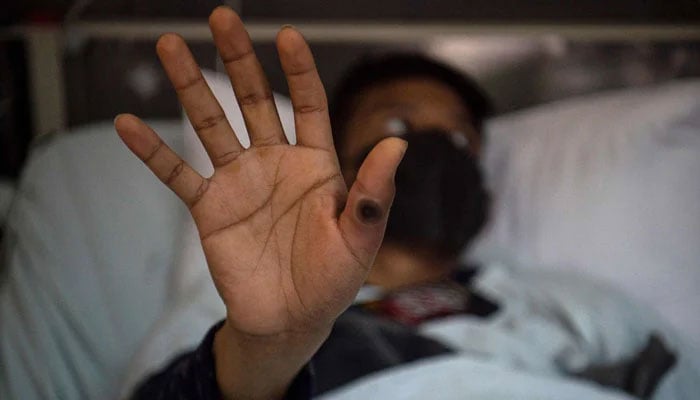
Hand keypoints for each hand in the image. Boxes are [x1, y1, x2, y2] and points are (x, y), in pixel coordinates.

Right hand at [115, 6, 405, 398]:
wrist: (291, 320)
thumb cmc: (332, 280)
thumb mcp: (360, 238)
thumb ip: (373, 193)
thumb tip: (398, 144)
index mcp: (315, 165)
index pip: (307, 105)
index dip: (299, 71)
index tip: (287, 36)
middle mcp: (274, 164)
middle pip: (254, 101)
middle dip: (238, 59)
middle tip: (221, 18)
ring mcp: (239, 183)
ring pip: (211, 125)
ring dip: (191, 87)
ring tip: (170, 46)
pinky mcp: (210, 209)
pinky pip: (177, 174)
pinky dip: (152, 152)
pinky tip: (128, 125)